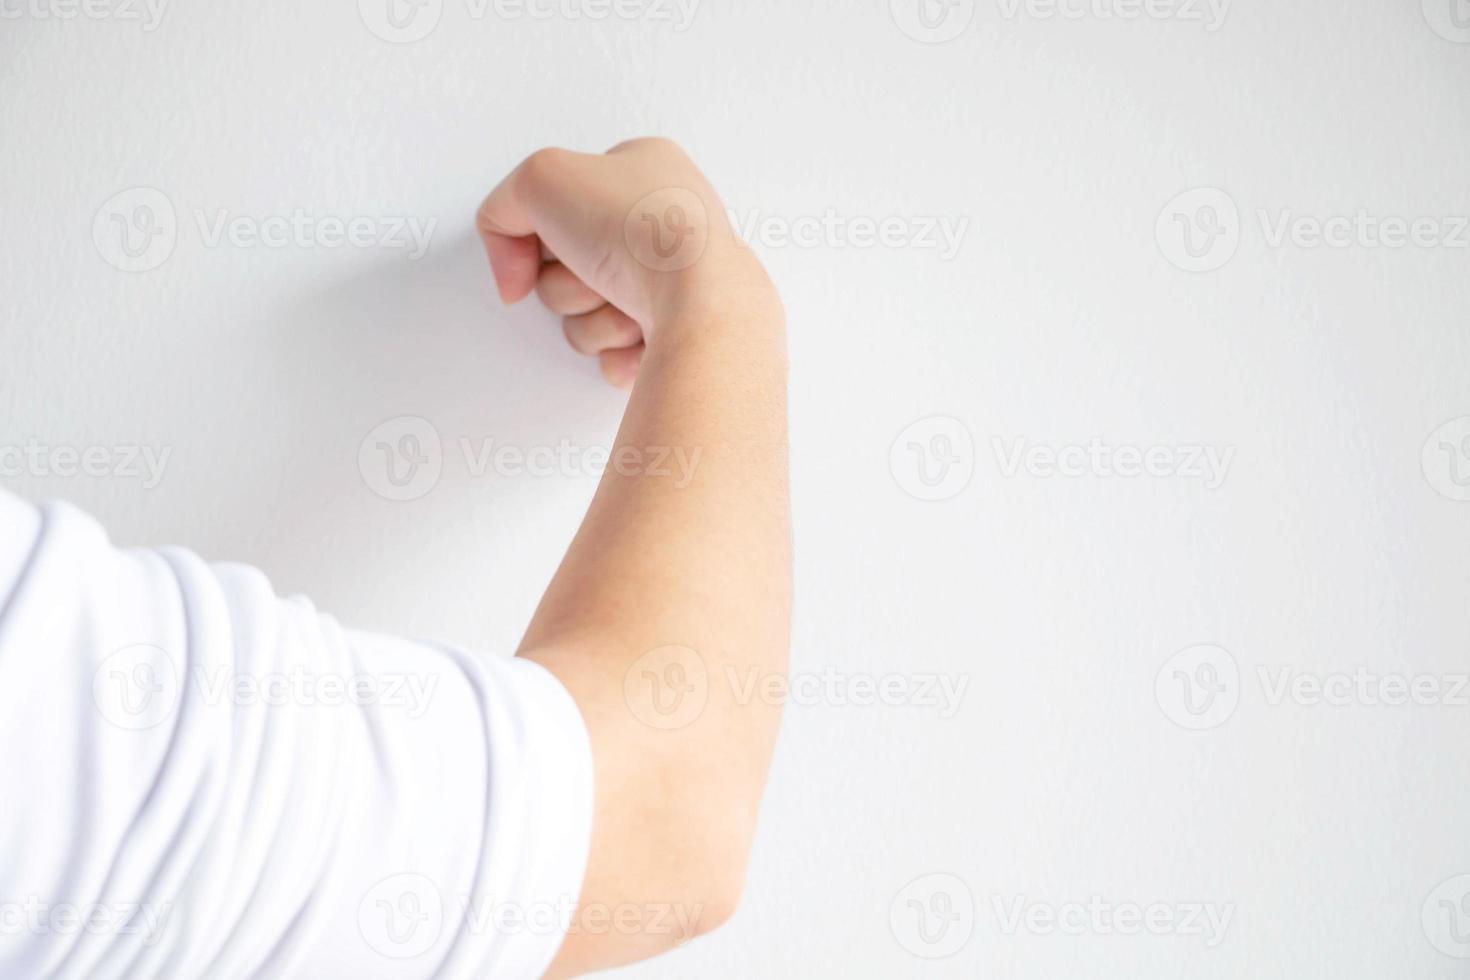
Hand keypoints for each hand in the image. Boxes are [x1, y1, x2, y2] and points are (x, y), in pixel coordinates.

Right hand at [476, 137, 772, 387]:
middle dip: (568, 282)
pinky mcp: (680, 335)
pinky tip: (644, 335)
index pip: (559, 204)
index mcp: (646, 170)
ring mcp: (676, 284)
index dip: (543, 228)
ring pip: (588, 316)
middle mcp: (665, 225)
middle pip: (568, 267)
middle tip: (597, 270)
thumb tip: (513, 274)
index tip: (558, 234)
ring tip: (628, 304)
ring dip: (593, 319)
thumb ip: (502, 209)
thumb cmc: (641, 231)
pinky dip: (619, 352)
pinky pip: (617, 355)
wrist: (701, 303)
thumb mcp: (541, 178)